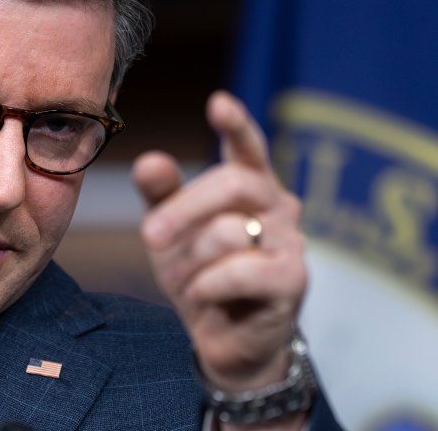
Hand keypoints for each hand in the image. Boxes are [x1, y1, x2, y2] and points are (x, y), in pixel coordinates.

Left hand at [133, 90, 306, 392]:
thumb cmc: (200, 270)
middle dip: (182, 210)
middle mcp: (277, 204)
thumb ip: (160, 194)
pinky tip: (205, 296)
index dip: (235, 125)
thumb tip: (149, 160)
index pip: (247, 147)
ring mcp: (291, 241)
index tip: (218, 103)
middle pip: (230, 184)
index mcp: (249, 185)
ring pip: (228, 231)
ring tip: (193, 280)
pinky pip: (236, 271)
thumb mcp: (171, 229)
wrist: (224, 337)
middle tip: (150, 235)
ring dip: (193, 260)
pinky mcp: (293, 280)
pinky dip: (208, 285)